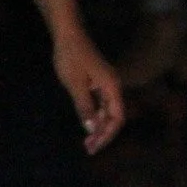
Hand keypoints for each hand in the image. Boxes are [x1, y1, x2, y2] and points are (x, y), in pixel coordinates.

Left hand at [53, 29, 124, 153]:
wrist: (69, 36)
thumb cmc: (72, 58)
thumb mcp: (75, 85)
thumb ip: (85, 107)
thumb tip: (92, 129)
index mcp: (112, 86)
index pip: (118, 117)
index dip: (108, 134)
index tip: (94, 147)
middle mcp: (114, 86)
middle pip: (115, 116)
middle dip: (104, 134)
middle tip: (89, 149)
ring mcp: (106, 84)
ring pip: (108, 111)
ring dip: (99, 127)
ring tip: (86, 142)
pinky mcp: (98, 82)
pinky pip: (102, 104)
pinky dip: (95, 117)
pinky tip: (87, 124)